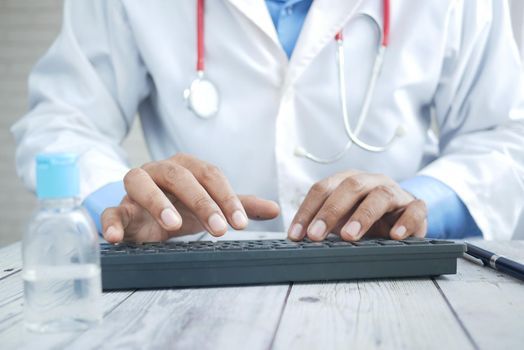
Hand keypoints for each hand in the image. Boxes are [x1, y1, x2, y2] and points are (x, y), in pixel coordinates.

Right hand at [101, 153, 279, 242]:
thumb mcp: (210, 205)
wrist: (145, 217)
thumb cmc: (180, 206)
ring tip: (173, 225)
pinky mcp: (117, 207)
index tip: (241, 223)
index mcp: (186, 167)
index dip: (226, 197)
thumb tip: (274, 209)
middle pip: (179, 175)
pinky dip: (110, 221)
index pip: (210, 175)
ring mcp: (135, 188)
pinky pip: (109, 210)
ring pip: (140, 182)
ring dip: (157, 201)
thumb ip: (239, 205)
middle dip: (201, 201)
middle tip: (219, 229)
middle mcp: (159, 171)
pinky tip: (116, 237)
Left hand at [287, 171, 426, 240]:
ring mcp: (395, 192)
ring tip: (350, 236)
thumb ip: (323, 226)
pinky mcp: (415, 207)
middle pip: (350, 187)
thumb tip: (298, 241)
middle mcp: (371, 181)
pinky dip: (406, 222)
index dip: (307, 210)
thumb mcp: (341, 220)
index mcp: (347, 180)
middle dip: (330, 211)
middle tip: (316, 235)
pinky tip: (395, 236)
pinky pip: (414, 210)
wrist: (402, 218)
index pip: (323, 189)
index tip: (296, 234)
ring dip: (363, 215)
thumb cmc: (366, 219)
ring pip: (380, 196)